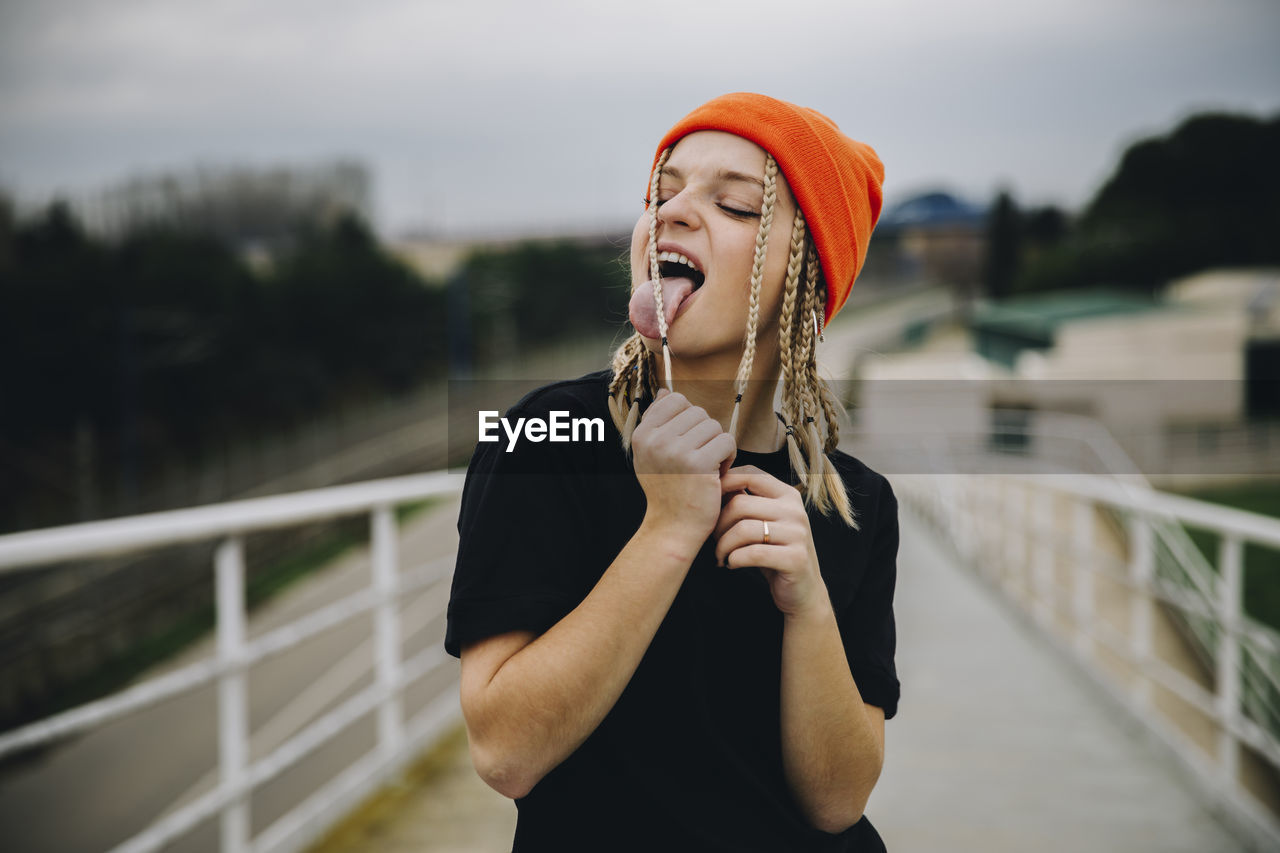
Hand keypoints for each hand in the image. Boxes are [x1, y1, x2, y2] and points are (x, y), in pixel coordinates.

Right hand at [632, 389, 736, 545]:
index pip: (675, 400)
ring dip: (717, 446)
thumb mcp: (651, 455)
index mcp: (642, 434)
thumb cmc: (667, 490)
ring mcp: (676, 450)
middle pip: (698, 412)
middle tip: (698, 459)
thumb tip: (666, 392)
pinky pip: (727, 441)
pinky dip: (728, 457)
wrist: (672, 528)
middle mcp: (655, 439)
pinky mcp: (699, 463)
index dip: (689, 419)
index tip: (687, 443)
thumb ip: (657, 422)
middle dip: (704, 434)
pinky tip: (717, 474)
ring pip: (714, 426)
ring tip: (706, 468)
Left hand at [713, 466, 830, 617]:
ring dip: (723, 545)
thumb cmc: (774, 552)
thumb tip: (714, 480)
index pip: (750, 474)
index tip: (709, 504)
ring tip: (721, 555)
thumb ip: (745, 501)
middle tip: (714, 540)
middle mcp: (795, 510)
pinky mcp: (795, 559)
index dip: (724, 484)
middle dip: (718, 524)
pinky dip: (734, 560)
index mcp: (788, 495)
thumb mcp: (762, 522)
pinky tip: (731, 564)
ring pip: (743, 529)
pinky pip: (752, 553)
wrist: (803, 591)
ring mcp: (798, 534)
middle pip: (739, 504)